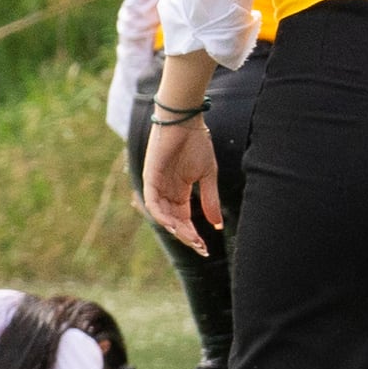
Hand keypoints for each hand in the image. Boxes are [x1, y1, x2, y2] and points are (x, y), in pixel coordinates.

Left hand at [143, 101, 222, 242]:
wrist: (185, 120)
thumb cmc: (197, 142)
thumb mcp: (207, 176)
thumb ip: (210, 200)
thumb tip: (217, 226)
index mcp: (179, 191)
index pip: (184, 219)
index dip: (194, 235)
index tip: (206, 248)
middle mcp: (166, 191)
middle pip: (173, 221)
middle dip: (186, 236)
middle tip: (200, 248)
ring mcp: (157, 185)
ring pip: (162, 215)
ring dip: (175, 229)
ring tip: (190, 239)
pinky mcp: (150, 177)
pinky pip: (152, 202)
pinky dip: (161, 214)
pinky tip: (174, 225)